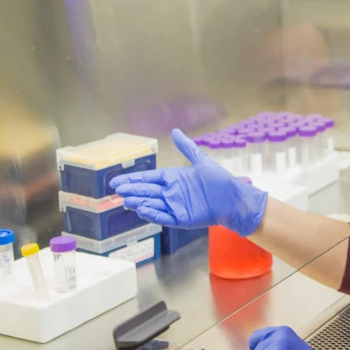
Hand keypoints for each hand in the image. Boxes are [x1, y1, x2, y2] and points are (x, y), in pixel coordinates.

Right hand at [110, 128, 267, 237]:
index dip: (134, 179)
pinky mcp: (182, 219)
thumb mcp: (201, 161)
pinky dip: (153, 214)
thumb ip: (187, 147)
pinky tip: (142, 210)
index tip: (117, 181)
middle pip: (147, 191)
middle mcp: (172, 193)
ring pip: (152, 204)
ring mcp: (176, 206)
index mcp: (174, 179)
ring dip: (139, 202)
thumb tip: (175, 131)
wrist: (233, 199)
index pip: (149, 178)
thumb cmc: (219, 180)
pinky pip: (164, 217)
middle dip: (132, 190)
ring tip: (126, 200)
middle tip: (116, 190)